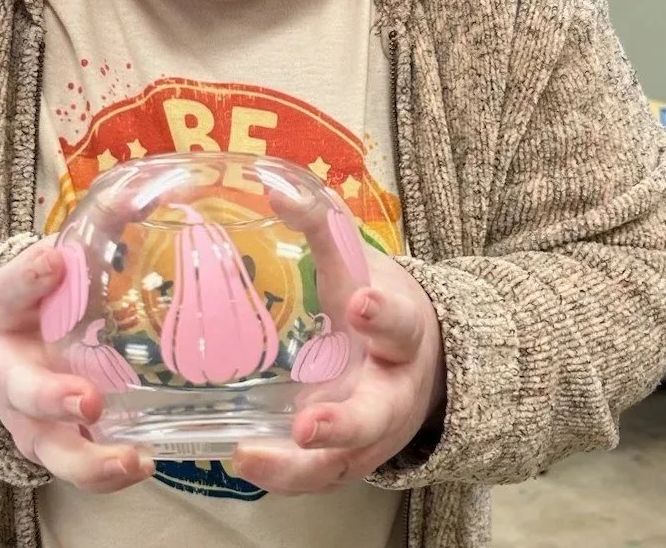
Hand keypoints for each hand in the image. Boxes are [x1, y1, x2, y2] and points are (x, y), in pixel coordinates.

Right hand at [0, 236, 154, 492]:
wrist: (6, 354)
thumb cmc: (45, 302)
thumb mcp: (55, 268)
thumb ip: (88, 236)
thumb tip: (135, 194)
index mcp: (8, 314)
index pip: (9, 290)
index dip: (29, 276)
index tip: (55, 259)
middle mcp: (11, 371)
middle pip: (22, 389)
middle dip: (52, 396)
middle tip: (87, 400)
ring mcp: (30, 418)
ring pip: (49, 447)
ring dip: (88, 458)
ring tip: (131, 461)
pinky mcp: (54, 446)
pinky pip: (78, 465)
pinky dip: (108, 472)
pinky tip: (145, 462)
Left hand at [231, 249, 444, 494]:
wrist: (422, 363)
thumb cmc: (378, 304)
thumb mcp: (360, 264)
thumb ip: (321, 227)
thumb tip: (273, 189)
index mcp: (403, 334)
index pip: (399, 324)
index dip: (382, 315)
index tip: (361, 302)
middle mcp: (392, 392)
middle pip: (373, 417)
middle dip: (342, 425)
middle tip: (308, 425)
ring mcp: (370, 435)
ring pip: (339, 464)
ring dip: (297, 466)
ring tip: (249, 457)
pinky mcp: (346, 459)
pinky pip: (315, 476)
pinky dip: (282, 474)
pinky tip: (242, 460)